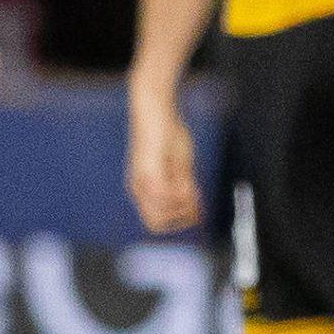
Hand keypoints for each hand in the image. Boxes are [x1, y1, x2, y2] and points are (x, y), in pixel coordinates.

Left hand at [127, 78, 202, 232]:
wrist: (155, 110)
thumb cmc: (168, 133)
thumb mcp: (180, 165)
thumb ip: (184, 187)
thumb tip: (195, 212)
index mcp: (143, 189)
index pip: (157, 223)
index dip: (179, 220)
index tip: (195, 206)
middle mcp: (138, 189)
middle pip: (158, 224)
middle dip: (181, 216)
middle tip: (194, 195)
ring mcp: (141, 181)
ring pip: (160, 214)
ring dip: (182, 204)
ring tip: (189, 183)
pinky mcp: (148, 171)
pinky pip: (164, 196)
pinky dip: (180, 193)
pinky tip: (185, 177)